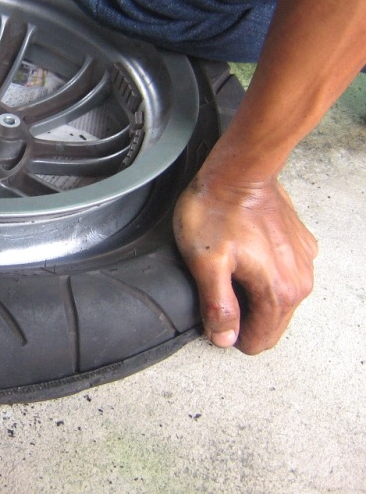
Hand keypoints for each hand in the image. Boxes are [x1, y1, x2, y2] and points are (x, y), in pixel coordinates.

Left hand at [173, 174, 317, 353]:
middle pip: (271, 323)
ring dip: (253, 296)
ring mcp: (304, 262)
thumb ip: (217, 305)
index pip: (259, 340)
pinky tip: (245, 255)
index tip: (212, 311)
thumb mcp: (205, 263)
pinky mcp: (301, 245)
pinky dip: (264, 274)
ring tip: (229, 270)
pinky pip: (283, 276)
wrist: (238, 170)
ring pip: (278, 301)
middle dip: (244, 317)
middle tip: (217, 290)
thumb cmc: (217, 211)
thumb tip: (225, 338)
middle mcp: (300, 281)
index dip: (231, 333)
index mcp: (279, 292)